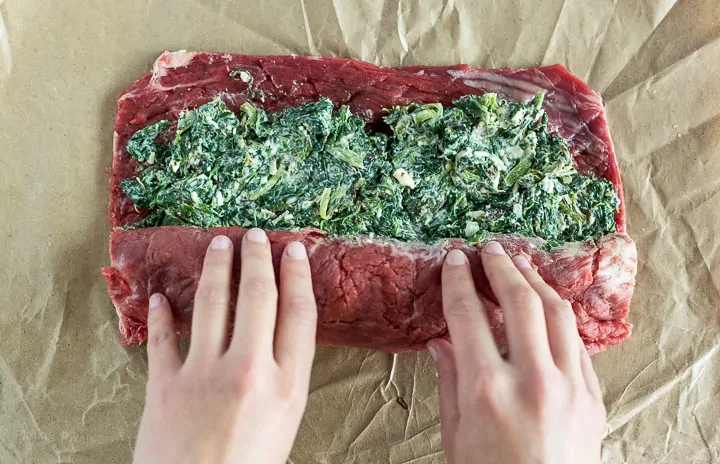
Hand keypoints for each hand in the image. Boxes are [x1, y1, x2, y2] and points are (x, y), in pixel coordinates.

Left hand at [133, 229, 317, 463]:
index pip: (298, 314)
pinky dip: (161, 316)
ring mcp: (203, 375)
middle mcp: (249, 371)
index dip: (297, 277)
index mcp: (286, 386)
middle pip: (258, 298)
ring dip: (218, 269)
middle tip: (256, 235)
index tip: (293, 252)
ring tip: (220, 245)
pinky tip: (162, 297)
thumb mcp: (284, 426)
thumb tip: (279, 337)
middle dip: (258, 260)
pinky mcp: (164, 387)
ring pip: (214, 304)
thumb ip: (284, 380)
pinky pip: (162, 339)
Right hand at [428, 241, 605, 463]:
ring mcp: (569, 387)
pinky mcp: (592, 397)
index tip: (454, 260)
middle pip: (520, 301)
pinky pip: (576, 341)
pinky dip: (557, 315)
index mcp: (486, 391)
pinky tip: (545, 303)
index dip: (458, 281)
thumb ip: (449, 380)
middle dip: (501, 267)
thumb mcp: (454, 433)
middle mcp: (531, 381)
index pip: (468, 316)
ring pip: (556, 313)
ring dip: (535, 281)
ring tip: (519, 263)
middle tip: (489, 249)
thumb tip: (441, 340)